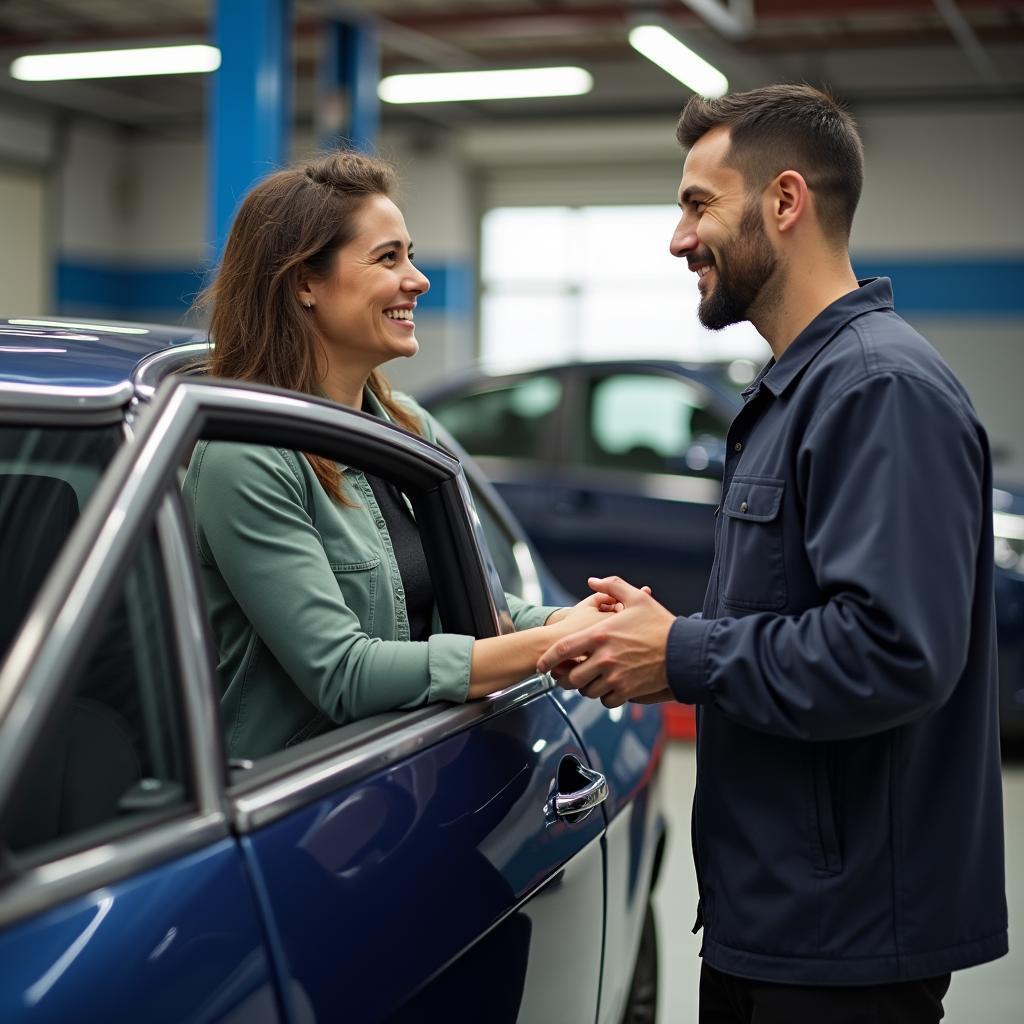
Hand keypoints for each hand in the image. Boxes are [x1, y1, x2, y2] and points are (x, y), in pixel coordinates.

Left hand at [537, 576, 675, 707]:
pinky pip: (606, 701)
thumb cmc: (661, 624)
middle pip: (571, 677)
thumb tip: (592, 580)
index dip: (547, 659)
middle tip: (568, 675)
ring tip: (590, 680)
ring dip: (586, 687)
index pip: (563, 650)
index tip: (541, 665)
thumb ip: (612, 587)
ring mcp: (615, 676)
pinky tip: (608, 688)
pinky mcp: (627, 691)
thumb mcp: (637, 598)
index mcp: (600, 634)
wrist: (685, 651)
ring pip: (587, 691)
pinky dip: (604, 697)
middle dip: (566, 678)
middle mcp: (604, 657)